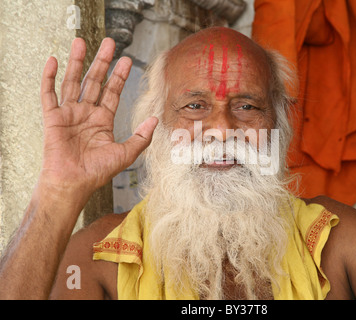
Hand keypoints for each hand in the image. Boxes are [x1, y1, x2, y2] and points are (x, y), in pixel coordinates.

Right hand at [39, 38, 157, 202]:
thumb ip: (141, 137)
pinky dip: (50, 77)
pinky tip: (54, 60)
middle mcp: (86, 114)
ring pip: (73, 81)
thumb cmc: (97, 172)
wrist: (73, 184)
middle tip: (109, 42)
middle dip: (102, 62)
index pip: (112, 92)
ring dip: (77, 62)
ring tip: (82, 42)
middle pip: (95, 81)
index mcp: (102, 121)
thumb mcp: (126, 153)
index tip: (127, 60)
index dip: (119, 76)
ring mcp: (69, 114)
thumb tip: (155, 119)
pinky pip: (49, 93)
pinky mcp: (52, 118)